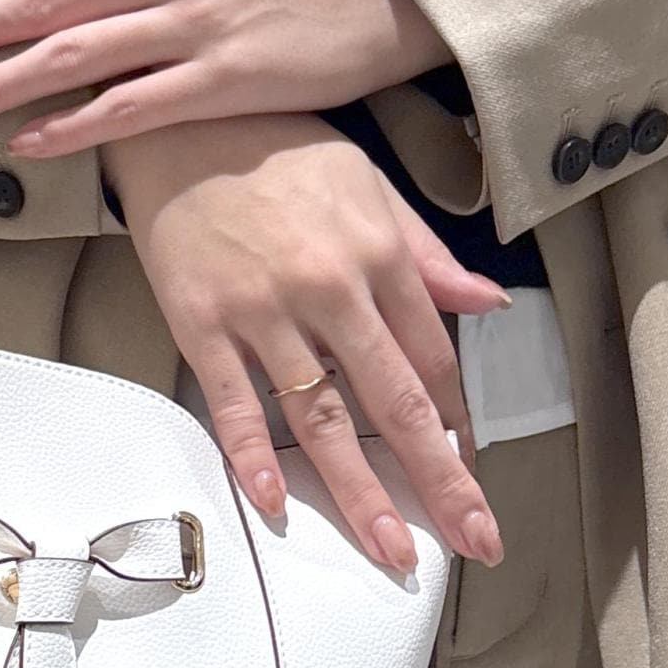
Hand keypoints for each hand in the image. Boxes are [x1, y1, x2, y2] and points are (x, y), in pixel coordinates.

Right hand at [106, 112, 506, 571]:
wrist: (180, 118)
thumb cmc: (277, 148)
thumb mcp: (369, 186)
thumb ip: (425, 253)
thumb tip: (486, 303)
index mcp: (378, 254)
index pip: (432, 360)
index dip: (456, 425)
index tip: (471, 475)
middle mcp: (328, 288)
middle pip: (394, 403)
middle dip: (438, 481)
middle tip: (472, 540)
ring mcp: (262, 311)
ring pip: (320, 418)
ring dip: (358, 492)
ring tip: (389, 549)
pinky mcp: (202, 323)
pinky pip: (232, 402)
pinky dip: (251, 455)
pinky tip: (275, 503)